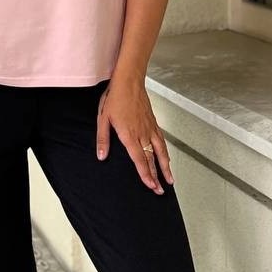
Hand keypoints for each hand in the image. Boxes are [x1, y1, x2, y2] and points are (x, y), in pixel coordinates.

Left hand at [96, 77, 173, 193]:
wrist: (129, 81)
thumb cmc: (115, 98)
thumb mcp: (103, 118)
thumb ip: (103, 139)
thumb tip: (101, 156)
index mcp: (129, 135)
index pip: (140, 160)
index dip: (146, 175)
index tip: (151, 186)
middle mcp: (142, 133)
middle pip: (152, 159)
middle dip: (157, 177)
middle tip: (161, 190)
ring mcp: (150, 128)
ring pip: (160, 151)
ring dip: (165, 167)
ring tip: (170, 179)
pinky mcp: (153, 122)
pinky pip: (161, 140)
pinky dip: (165, 152)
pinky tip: (166, 157)